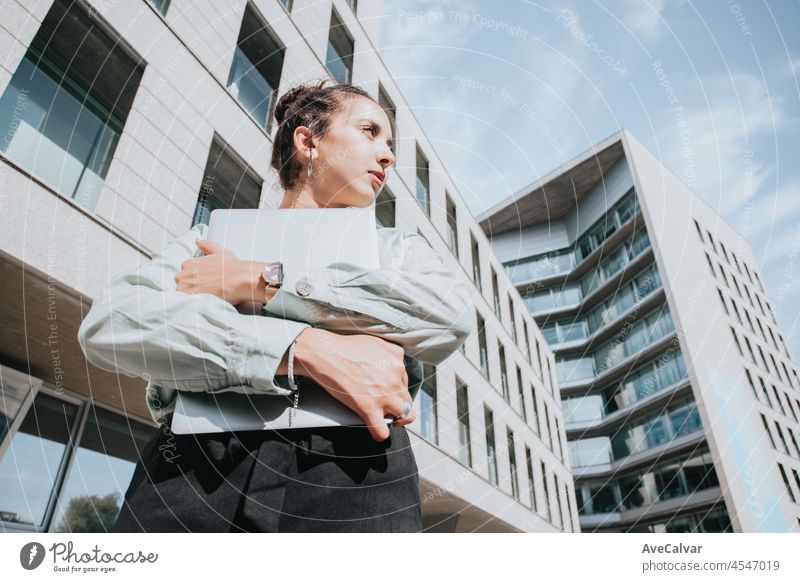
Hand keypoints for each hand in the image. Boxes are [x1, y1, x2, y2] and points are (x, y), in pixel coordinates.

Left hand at [175, 239, 275, 305]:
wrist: (239, 279)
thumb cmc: (233, 267)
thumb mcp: (220, 251)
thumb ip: (207, 245)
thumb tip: (198, 240)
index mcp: (191, 262)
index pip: (184, 271)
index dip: (193, 276)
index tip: (203, 280)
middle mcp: (187, 273)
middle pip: (180, 281)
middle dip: (188, 285)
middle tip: (203, 288)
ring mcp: (188, 285)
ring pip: (180, 291)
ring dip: (188, 293)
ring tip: (202, 295)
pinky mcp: (191, 296)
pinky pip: (183, 300)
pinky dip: (190, 300)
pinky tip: (201, 300)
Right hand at [291, 328, 416, 441]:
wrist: (325, 353)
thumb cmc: (344, 347)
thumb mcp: (376, 342)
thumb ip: (389, 353)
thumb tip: (392, 364)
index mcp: (397, 360)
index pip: (405, 381)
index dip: (395, 388)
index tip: (386, 391)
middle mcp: (395, 377)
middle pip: (407, 399)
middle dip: (398, 404)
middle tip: (387, 407)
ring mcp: (384, 394)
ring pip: (404, 415)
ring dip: (395, 419)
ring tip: (384, 419)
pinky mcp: (369, 408)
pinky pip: (382, 431)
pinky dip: (379, 434)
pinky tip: (374, 432)